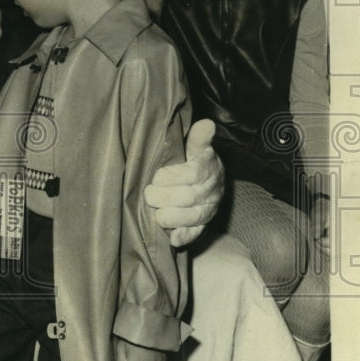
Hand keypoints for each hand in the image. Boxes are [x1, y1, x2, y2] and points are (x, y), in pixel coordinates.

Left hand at [145, 119, 223, 247]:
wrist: (209, 185)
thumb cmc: (193, 162)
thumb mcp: (195, 148)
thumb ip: (198, 138)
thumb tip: (207, 123)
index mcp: (208, 169)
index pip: (191, 173)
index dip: (171, 176)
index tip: (157, 176)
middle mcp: (210, 192)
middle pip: (187, 197)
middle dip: (164, 196)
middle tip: (149, 194)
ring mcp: (207, 210)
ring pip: (191, 218)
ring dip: (170, 217)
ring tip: (156, 213)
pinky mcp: (202, 226)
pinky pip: (195, 235)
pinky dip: (183, 237)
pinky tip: (171, 237)